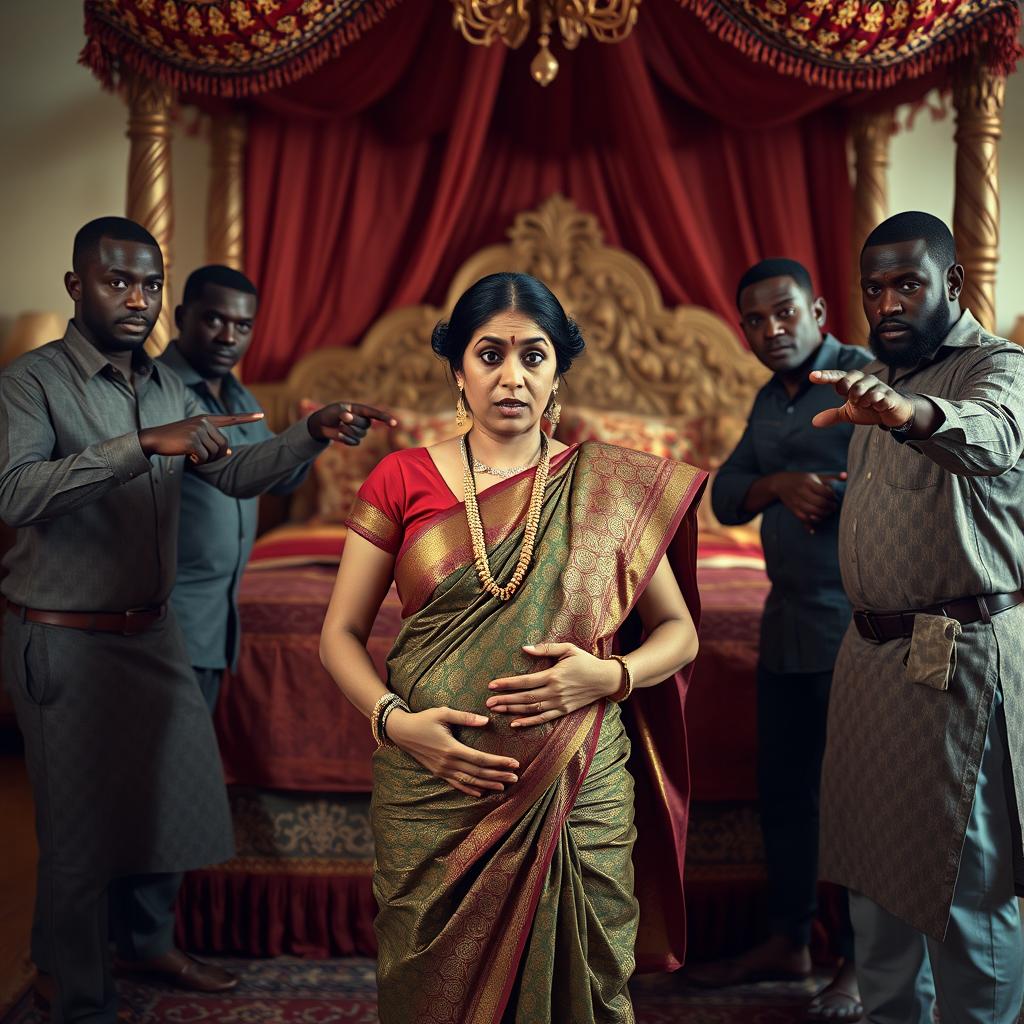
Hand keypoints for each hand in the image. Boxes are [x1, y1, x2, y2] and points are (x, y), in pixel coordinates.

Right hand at [138, 412, 263, 463]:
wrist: (154, 438)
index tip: (261, 415)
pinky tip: (188, 457)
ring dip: (205, 459)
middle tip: (201, 457)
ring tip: (191, 454)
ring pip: (215, 453)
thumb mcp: (195, 438)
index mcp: (206, 419)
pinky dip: (198, 462)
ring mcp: (198, 430)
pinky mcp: (192, 440)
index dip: (247, 418)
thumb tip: (230, 453)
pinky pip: (204, 458)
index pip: (230, 418)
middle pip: (224, 445)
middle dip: (216, 456)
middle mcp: (204, 422)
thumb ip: (212, 442)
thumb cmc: (176, 439)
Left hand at [306, 402, 397, 444]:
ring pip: (360, 434)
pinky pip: (354, 441)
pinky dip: (344, 438)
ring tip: (340, 425)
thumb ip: (344, 412)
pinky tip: (339, 434)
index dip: (386, 418)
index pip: (377, 414)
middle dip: (352, 421)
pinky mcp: (354, 441)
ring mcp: (360, 432)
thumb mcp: (337, 410)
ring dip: (347, 430)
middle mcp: (364, 421)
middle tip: (342, 417)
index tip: (394, 423)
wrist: (322, 424)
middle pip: (365, 424)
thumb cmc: (331, 413)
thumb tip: (348, 417)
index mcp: (362, 411)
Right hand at [385, 707, 519, 797]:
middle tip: (516, 778)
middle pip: (478, 773)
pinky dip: (469, 790)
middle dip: (498, 776)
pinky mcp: (438, 772)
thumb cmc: (423, 719)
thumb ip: (465, 717)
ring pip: (469, 781)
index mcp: (452, 748)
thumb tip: (486, 721)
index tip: (514, 764)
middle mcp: (448, 763)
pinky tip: (480, 793)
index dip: (499, 763)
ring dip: (487, 784)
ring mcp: (442, 770)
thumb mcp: (443, 713)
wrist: (401, 732)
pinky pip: (456, 784)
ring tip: (503, 787)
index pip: (481, 759)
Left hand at [486, 642, 621, 727]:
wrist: (606, 679)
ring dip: (512, 710)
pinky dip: (528, 722)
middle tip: (488, 702)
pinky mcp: (564, 711)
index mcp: (553, 675)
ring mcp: (559, 703)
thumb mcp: (568, 649)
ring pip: (531, 709)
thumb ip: (545, 649)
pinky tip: (515, 723)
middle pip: (525, 698)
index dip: (507, 684)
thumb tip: (524, 648)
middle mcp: (555, 691)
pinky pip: (543, 719)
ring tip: (496, 710)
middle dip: (505, 700)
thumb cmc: (586, 661)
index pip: (525, 681)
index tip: (492, 685)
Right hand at [769, 471, 845, 527]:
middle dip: (829, 507)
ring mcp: (797, 502)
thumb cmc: (801, 479)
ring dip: (823, 515)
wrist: (780, 483)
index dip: (832, 497)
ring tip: (827, 512)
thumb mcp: (814, 476)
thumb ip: (830, 477)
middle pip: (820, 503)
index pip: (824, 492)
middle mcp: (802, 492)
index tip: (834, 498)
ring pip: (813, 512)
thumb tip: (846, 476)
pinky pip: (804, 519)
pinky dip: (812, 523)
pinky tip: (818, 520)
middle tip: (833, 507)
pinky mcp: (793, 509)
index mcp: (808, 482)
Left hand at [810, 369, 914, 428]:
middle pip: (849, 380)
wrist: (893, 414)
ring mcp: (878, 386)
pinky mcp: (889, 395)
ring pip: (863, 390)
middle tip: (854, 401)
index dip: (825, 376)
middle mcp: (865, 380)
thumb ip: (833, 415)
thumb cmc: (869, 409)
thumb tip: (814, 422)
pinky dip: (875, 403)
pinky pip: (879, 397)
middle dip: (848, 392)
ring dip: (863, 401)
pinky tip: (878, 407)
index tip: (812, 376)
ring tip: (868, 405)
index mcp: (853, 382)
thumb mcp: (849, 413)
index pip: (837, 377)